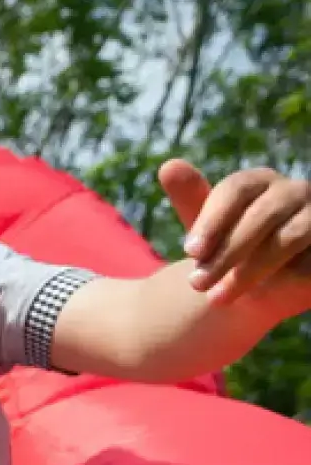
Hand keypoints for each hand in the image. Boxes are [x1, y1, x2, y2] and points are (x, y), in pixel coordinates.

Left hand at [159, 159, 310, 306]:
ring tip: (217, 298)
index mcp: (258, 182)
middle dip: (226, 253)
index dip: (212, 221)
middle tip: (197, 284)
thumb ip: (190, 198)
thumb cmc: (228, 248)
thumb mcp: (205, 228)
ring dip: (249, 271)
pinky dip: (284, 281)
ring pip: (288, 239)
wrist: (261, 283)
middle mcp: (292, 192)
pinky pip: (310, 262)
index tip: (190, 253)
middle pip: (261, 215)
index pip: (236, 189)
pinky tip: (261, 297)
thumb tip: (168, 166)